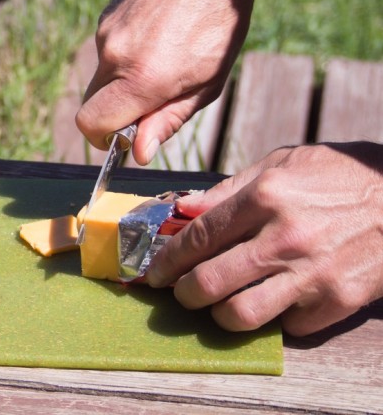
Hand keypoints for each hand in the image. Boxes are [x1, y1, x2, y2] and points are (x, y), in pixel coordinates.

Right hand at [75, 0, 257, 163]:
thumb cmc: (220, 25)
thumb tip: (138, 153)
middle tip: (152, 99)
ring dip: (123, 78)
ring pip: (101, 75)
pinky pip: (107, 49)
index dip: (105, 138)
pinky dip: (126, 53)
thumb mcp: (206, 84)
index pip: (91, 124)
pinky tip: (158, 34)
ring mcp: (106, 31)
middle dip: (113, 112)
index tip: (127, 135)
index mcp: (141, 79)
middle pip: (90, 103)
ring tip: (165, 55)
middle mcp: (114, 55)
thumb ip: (167, 120)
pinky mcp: (106, 14)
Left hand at [146, 142, 382, 335]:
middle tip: (180, 293)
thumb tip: (182, 209)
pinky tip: (273, 302)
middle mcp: (284, 238)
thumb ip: (227, 190)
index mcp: (265, 198)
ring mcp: (313, 274)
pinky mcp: (338, 302)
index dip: (167, 259)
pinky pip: (287, 327)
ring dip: (220, 314)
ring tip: (220, 303)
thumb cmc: (337, 175)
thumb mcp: (281, 164)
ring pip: (241, 316)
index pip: (197, 237)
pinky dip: (274, 319)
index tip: (154, 271)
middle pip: (209, 283)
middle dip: (183, 294)